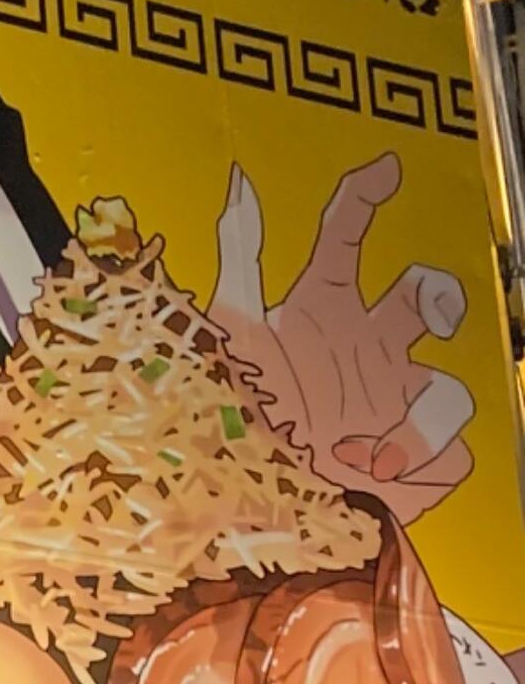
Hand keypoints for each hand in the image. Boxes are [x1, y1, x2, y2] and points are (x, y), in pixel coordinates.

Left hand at [211, 152, 472, 519]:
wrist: (250, 514)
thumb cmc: (235, 426)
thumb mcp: (229, 337)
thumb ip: (238, 257)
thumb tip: (241, 182)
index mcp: (319, 312)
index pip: (347, 236)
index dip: (366, 195)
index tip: (385, 169)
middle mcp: (365, 349)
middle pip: (426, 294)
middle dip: (438, 295)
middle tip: (431, 314)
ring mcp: (397, 403)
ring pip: (449, 387)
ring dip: (418, 420)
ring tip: (355, 450)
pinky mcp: (420, 461)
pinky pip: (455, 452)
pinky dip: (420, 462)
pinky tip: (371, 474)